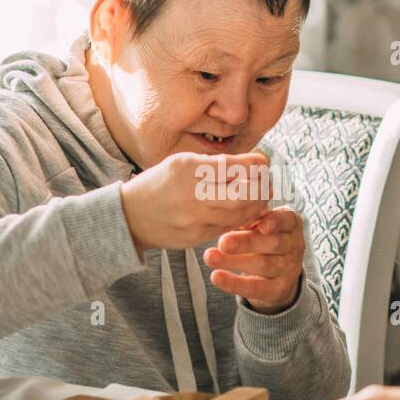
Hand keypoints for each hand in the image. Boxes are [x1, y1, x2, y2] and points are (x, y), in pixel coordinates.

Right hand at [119, 152, 270, 254]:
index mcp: (186, 169)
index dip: (253, 165)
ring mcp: (194, 219)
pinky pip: (227, 227)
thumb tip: (252, 163)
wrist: (130, 217)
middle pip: (240, 193)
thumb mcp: (180, 163)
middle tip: (268, 181)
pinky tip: (248, 211)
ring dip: (256, 205)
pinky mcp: (196, 237)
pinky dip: (242, 218)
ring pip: (238, 214)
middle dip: (260, 187)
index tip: (264, 162)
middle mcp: (190, 194)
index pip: (230, 166)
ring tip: (262, 196)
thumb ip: (213, 164)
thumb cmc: (159, 184)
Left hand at [204, 206, 303, 313]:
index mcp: (291, 225)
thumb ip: (251, 217)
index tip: (260, 225)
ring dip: (234, 261)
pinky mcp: (277, 290)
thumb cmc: (263, 240)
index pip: (287, 220)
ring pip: (263, 265)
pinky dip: (234, 283)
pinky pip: (255, 287)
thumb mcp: (260, 225)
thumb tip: (234, 213)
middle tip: (223, 242)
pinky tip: (216, 277)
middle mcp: (294, 246)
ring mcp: (288, 270)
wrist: (277, 276)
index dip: (275, 222)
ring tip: (210, 257)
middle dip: (247, 243)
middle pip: (273, 243)